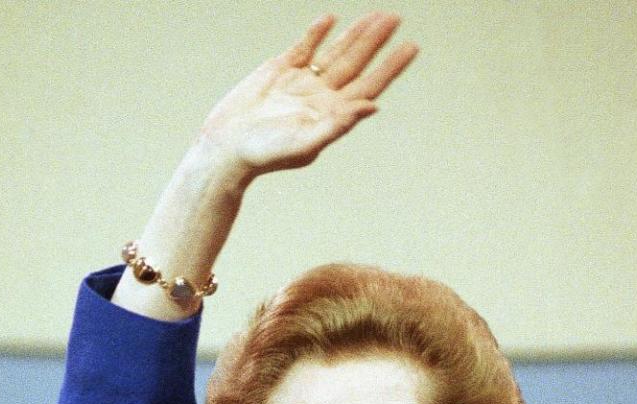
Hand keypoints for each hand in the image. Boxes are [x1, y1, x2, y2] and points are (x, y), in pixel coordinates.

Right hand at [200, 12, 417, 177]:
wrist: (225, 148)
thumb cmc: (265, 154)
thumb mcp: (305, 143)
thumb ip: (339, 124)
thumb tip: (372, 106)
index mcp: (332, 115)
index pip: (368, 86)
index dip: (390, 67)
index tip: (410, 47)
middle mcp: (321, 97)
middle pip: (356, 64)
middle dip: (376, 41)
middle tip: (396, 19)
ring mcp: (300, 82)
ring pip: (334, 52)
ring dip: (354, 34)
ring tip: (376, 16)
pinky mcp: (278, 70)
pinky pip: (303, 48)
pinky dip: (316, 34)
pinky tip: (330, 20)